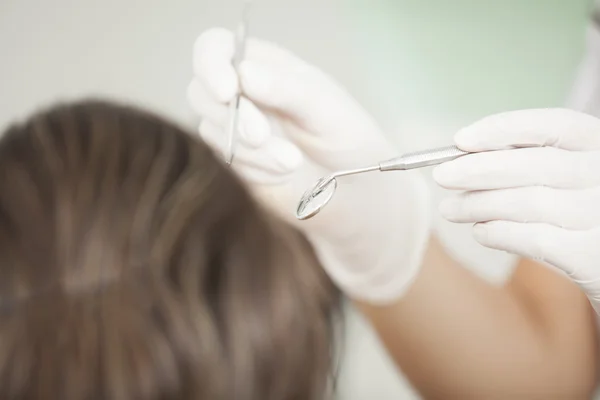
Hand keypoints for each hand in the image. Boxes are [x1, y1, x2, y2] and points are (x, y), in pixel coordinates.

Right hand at [188, 28, 430, 303]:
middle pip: (201, 90)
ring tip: (291, 162)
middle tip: (263, 136)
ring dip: (249, 149)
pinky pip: (226, 160)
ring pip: (211, 129)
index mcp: (266, 65)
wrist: (354, 192)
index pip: (215, 48)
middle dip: (232, 116)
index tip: (227, 91)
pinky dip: (254, 168)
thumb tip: (243, 72)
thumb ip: (286, 89)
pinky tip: (284, 173)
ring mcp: (236, 128)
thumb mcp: (325, 108)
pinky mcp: (237, 161)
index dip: (210, 65)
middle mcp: (244, 92)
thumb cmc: (347, 138)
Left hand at [433, 108, 599, 311]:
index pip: (553, 125)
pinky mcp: (592, 255)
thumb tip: (464, 155)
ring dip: (478, 205)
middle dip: (478, 169)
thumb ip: (530, 162)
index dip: (502, 129)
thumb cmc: (584, 216)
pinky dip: (498, 233)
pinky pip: (533, 239)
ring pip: (527, 202)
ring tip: (450, 209)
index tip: (460, 140)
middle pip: (533, 164)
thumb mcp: (572, 178)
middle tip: (442, 176)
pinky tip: (480, 232)